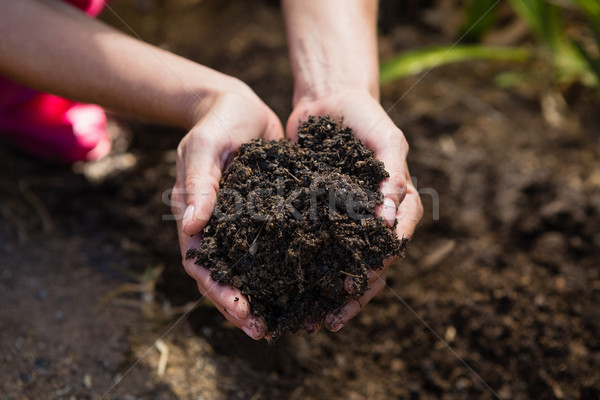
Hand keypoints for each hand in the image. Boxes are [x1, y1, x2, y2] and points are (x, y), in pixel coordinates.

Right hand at [172, 86, 283, 339]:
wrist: (240, 106)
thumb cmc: (217, 123)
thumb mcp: (204, 146)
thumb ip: (198, 183)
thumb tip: (191, 225)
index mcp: (196, 216)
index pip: (201, 264)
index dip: (218, 290)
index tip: (240, 310)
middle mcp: (219, 228)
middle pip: (225, 276)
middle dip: (241, 306)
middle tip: (264, 331)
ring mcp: (244, 225)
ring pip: (250, 268)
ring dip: (264, 295)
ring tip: (286, 319)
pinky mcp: (268, 216)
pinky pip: (274, 247)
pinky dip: (284, 268)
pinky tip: (306, 284)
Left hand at [286, 89, 422, 332]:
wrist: (328, 100)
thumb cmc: (365, 116)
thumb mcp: (388, 140)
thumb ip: (393, 175)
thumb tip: (391, 221)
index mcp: (397, 205)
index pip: (394, 245)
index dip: (378, 269)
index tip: (359, 287)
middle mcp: (372, 219)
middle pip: (368, 265)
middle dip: (351, 295)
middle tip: (328, 320)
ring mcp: (344, 219)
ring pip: (340, 263)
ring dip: (327, 293)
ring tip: (309, 319)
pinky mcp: (317, 214)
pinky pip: (313, 245)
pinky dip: (305, 268)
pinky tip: (287, 288)